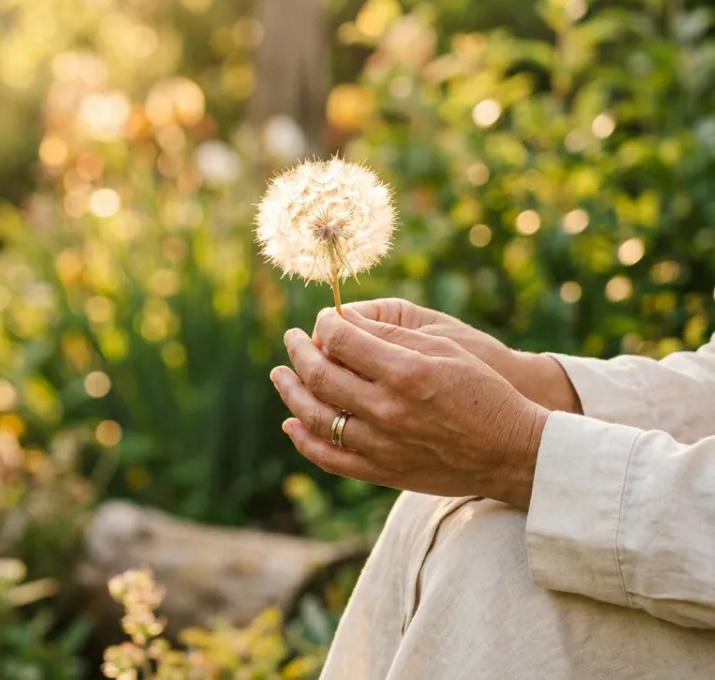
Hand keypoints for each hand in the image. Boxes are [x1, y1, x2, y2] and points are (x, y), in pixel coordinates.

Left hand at [273, 308, 549, 508]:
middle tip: (291, 340)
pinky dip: (305, 440)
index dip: (324, 324)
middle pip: (320, 376)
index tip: (321, 320)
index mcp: (405, 372)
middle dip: (299, 352)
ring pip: (316, 417)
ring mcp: (381, 445)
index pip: (341, 340)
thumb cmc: (483, 391)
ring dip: (291, 393)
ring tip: (280, 375)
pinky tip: (292, 423)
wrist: (512, 451)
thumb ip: (390, 336)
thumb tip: (343, 321)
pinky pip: (329, 458)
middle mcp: (387, 410)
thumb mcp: (444, 349)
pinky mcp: (381, 472)